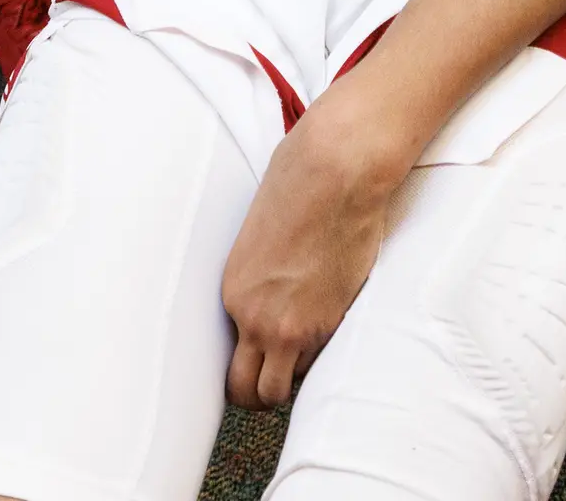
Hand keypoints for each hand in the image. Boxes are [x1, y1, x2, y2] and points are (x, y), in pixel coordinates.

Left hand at [221, 98, 396, 408]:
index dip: (247, 357)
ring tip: (304, 347)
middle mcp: (258, 319)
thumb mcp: (258, 233)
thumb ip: (258, 271)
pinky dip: (322, 355)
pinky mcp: (333, 320)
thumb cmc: (299, 185)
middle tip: (274, 375)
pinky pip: (320, 360)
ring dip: (293, 372)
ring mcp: (297, 326)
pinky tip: (327, 326)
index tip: (260, 350)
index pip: (228, 357)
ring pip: (285, 386)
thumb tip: (271, 278)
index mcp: (234, 293)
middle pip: (250, 392)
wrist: (336, 173)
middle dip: (260, 392)